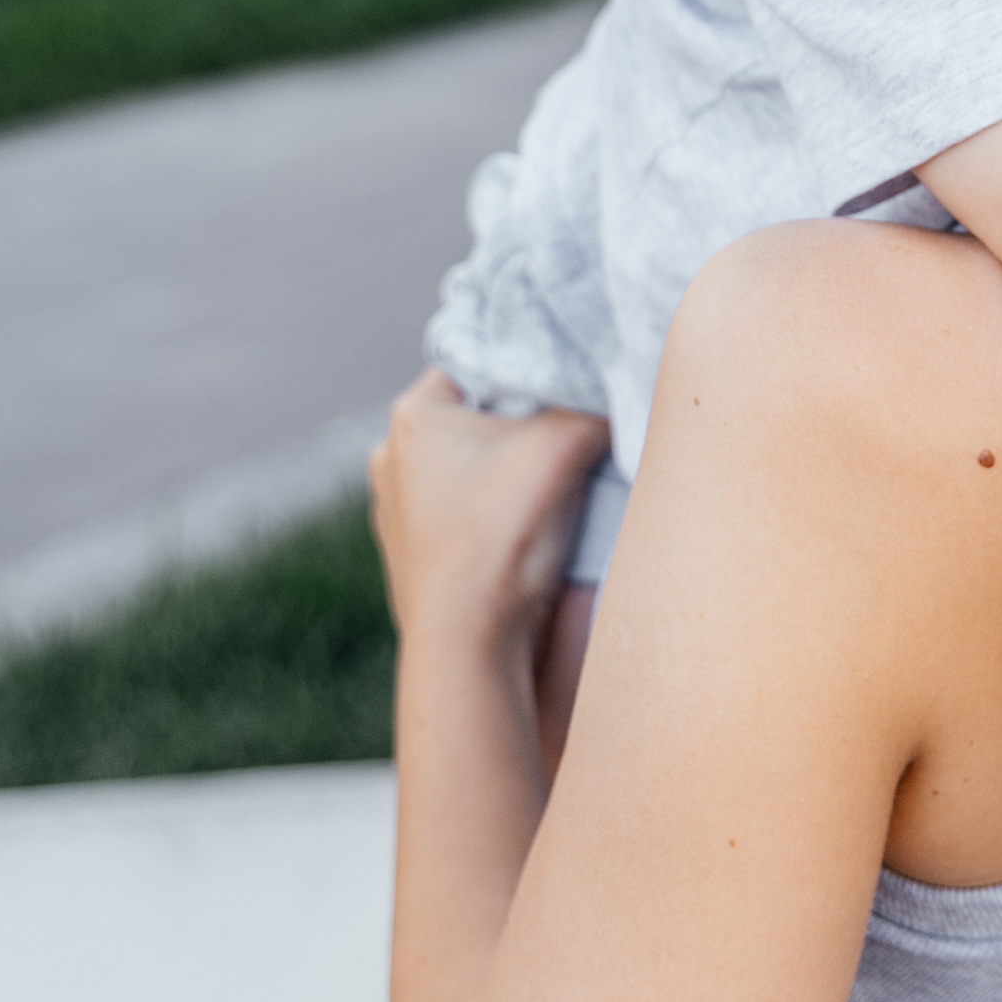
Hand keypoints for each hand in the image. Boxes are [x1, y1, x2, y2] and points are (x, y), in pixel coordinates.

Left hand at [370, 372, 610, 661]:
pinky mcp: (410, 556)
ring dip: (507, 475)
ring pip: (469, 469)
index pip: (480, 360)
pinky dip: (491, 517)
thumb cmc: (503, 533)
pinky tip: (524, 533)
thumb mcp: (564, 445)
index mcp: (414, 415)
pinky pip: (460, 516)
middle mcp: (391, 457)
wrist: (468, 641)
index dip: (528, 369)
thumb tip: (611, 395)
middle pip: (477, 417)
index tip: (565, 389)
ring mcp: (395, 511)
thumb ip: (591, 406)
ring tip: (548, 493)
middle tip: (566, 437)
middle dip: (522, 425)